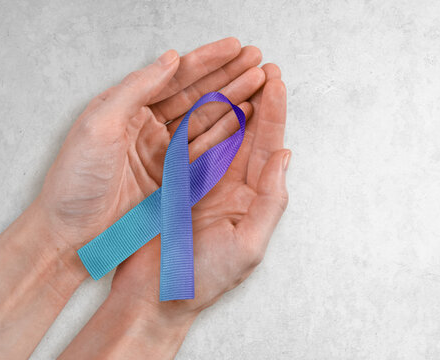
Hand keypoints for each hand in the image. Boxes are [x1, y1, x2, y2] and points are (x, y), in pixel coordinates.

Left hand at [35, 37, 265, 253]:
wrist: (69, 234)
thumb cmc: (74, 181)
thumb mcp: (99, 125)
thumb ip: (136, 89)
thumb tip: (170, 59)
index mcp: (126, 107)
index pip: (173, 77)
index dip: (207, 61)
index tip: (235, 48)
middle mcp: (146, 125)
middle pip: (195, 94)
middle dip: (228, 76)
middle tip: (258, 61)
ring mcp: (162, 152)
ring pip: (205, 119)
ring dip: (233, 100)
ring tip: (260, 84)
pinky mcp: (172, 177)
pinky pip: (206, 150)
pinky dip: (228, 134)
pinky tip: (247, 118)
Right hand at [108, 63, 289, 316]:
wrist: (156, 298)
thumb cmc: (204, 278)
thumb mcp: (249, 245)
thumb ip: (270, 201)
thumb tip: (284, 156)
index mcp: (252, 199)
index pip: (267, 148)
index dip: (274, 114)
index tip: (276, 83)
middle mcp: (231, 186)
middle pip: (248, 134)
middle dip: (258, 100)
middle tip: (264, 68)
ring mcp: (202, 183)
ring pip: (220, 134)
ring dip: (230, 104)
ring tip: (240, 75)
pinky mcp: (175, 183)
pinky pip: (189, 145)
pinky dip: (197, 122)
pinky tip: (204, 100)